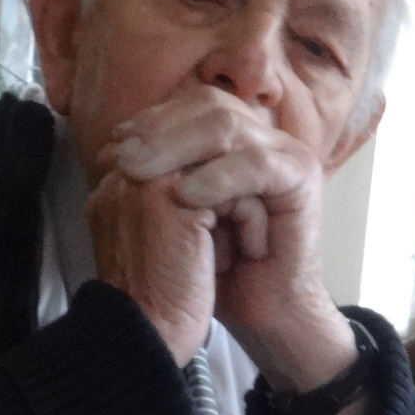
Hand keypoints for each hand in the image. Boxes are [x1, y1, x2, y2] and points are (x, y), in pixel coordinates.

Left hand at [109, 87, 355, 392]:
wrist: (261, 310)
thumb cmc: (217, 264)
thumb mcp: (177, 209)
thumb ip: (157, 170)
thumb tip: (113, 140)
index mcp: (236, 136)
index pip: (190, 104)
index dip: (150, 119)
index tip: (113, 144)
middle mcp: (263, 136)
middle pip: (208, 107)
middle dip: (158, 130)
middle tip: (122, 160)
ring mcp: (286, 152)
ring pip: (227, 127)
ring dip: (177, 149)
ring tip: (140, 175)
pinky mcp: (301, 177)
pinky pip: (255, 165)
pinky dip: (216, 178)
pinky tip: (185, 196)